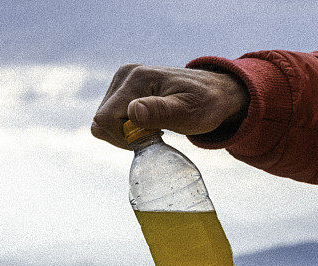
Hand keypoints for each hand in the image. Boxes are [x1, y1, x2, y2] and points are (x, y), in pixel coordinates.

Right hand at [91, 64, 249, 148]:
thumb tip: (133, 111)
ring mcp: (122, 80)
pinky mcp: (124, 89)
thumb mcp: (188, 113)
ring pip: (103, 120)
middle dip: (124, 136)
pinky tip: (147, 126)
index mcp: (137, 78)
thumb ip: (161, 112)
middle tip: (155, 134)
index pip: (106, 119)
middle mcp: (125, 75)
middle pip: (101, 120)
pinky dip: (126, 128)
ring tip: (153, 129)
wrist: (215, 93)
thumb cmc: (206, 104)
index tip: (152, 138)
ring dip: (125, 133)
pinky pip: (110, 117)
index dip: (124, 137)